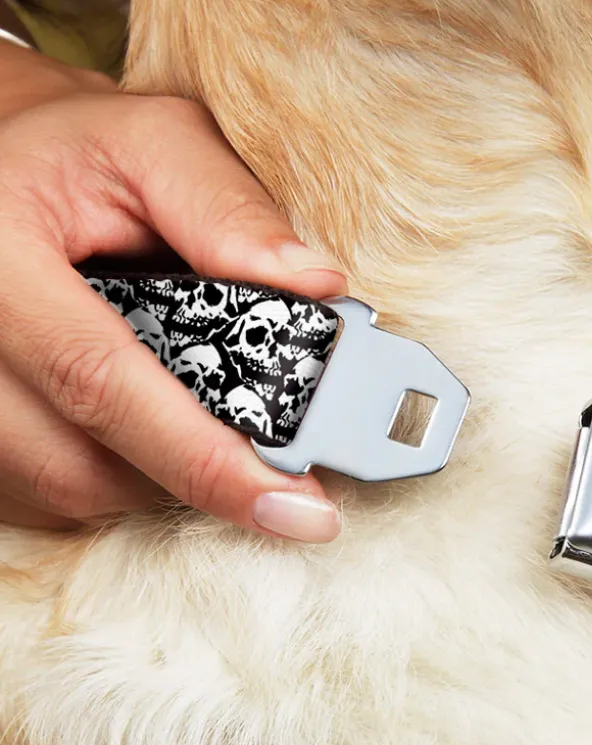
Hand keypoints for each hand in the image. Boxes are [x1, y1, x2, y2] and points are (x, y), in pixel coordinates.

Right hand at [0, 44, 345, 540]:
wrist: (4, 171)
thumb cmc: (78, 155)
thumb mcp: (153, 145)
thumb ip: (228, 209)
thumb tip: (317, 286)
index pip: (100, 382)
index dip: (205, 460)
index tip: (298, 508)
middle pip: (82, 465)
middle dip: (198, 480)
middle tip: (285, 480)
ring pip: (70, 489)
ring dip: (162, 480)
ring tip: (216, 434)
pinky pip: (49, 493)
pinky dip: (122, 478)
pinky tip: (158, 434)